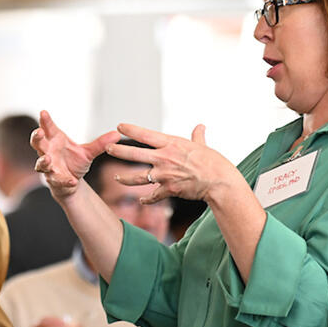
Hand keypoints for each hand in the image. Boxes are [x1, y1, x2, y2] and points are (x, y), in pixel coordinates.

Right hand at [30, 110, 120, 198]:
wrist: (71, 182)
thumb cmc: (74, 162)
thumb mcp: (89, 152)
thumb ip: (100, 144)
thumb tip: (117, 134)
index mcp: (55, 140)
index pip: (48, 128)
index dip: (45, 120)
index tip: (43, 112)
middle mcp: (49, 152)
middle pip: (38, 143)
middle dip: (37, 137)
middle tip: (39, 132)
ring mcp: (49, 166)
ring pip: (41, 162)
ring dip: (43, 160)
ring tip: (48, 158)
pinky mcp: (54, 180)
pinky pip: (56, 180)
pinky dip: (64, 180)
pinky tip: (72, 181)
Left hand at [110, 123, 245, 203]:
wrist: (219, 182)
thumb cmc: (214, 162)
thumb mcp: (203, 146)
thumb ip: (197, 136)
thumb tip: (200, 126)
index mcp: (171, 144)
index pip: (146, 135)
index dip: (131, 130)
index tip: (119, 126)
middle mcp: (164, 158)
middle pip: (134, 154)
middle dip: (119, 151)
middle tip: (108, 149)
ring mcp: (164, 175)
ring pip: (138, 178)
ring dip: (125, 179)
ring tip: (116, 178)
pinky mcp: (168, 190)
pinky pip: (153, 196)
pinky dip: (147, 199)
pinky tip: (141, 200)